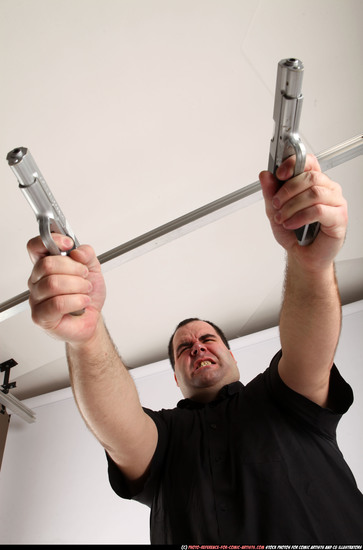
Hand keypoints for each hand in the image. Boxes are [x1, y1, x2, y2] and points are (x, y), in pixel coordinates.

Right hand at [27, 234, 105, 343]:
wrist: (92, 318)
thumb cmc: (87, 294)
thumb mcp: (93, 268)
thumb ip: (87, 254)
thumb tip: (77, 251)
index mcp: (45, 265)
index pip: (36, 246)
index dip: (52, 241)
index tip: (69, 244)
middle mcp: (37, 280)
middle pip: (47, 264)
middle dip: (74, 269)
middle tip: (84, 276)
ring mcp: (36, 298)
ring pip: (53, 284)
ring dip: (78, 286)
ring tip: (85, 291)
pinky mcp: (41, 316)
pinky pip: (57, 304)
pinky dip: (76, 301)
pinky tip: (82, 302)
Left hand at [259, 154, 347, 271]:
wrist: (302, 255)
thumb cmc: (294, 232)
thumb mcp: (275, 210)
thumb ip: (270, 192)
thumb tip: (265, 175)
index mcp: (314, 182)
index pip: (308, 161)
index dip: (294, 163)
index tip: (279, 173)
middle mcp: (327, 189)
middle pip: (310, 177)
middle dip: (287, 191)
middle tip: (276, 204)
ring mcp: (336, 202)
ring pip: (314, 193)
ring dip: (292, 206)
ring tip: (282, 218)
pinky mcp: (339, 218)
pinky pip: (319, 210)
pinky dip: (300, 217)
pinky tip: (291, 224)